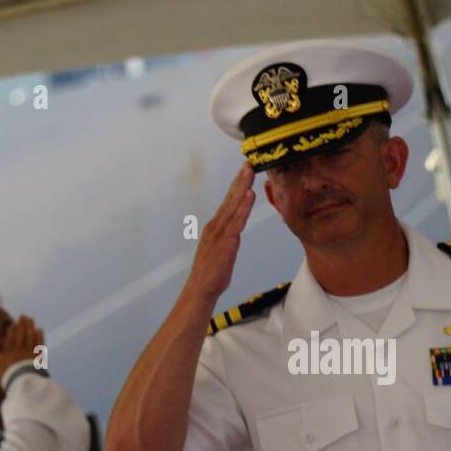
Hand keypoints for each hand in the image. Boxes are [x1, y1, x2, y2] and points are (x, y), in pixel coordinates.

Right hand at [0, 315, 43, 379]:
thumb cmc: (9, 379)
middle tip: (24, 316)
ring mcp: (29, 352)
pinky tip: (39, 330)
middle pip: (21, 335)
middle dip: (22, 324)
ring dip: (30, 327)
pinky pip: (39, 344)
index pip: (10, 339)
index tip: (14, 323)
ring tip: (31, 319)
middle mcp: (19, 351)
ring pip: (30, 337)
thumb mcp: (0, 371)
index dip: (12, 330)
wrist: (23, 383)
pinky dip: (39, 337)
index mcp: (8, 354)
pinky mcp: (38, 356)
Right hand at [183, 163, 254, 306]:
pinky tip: (249, 195)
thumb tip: (234, 234)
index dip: (237, 185)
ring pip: (233, 205)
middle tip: (248, 161)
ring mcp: (219, 232)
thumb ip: (227, 239)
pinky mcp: (225, 242)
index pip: (228, 201)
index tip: (245, 170)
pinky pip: (236, 221)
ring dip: (242, 186)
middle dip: (240, 179)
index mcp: (215, 226)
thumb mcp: (220, 251)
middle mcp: (216, 225)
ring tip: (249, 170)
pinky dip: (243, 207)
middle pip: (230, 198)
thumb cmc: (212, 273)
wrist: (201, 289)